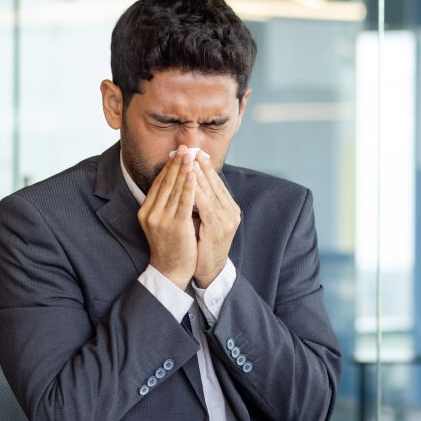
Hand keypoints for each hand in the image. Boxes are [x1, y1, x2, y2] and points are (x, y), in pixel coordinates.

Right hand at [137, 147, 197, 289]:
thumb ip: (165, 205)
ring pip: (175, 189)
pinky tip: (194, 175)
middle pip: (165, 183)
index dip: (169, 167)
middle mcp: (151, 213)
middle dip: (176, 164)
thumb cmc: (170, 246)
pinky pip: (183, 202)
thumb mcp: (161, 222)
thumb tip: (174, 184)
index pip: (158, 183)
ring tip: (191, 155)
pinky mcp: (175, 225)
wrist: (170, 270)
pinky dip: (189, 187)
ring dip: (184, 170)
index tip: (178, 154)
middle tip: (185, 147)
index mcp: (146, 210)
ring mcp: (161, 219)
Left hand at [192, 153, 240, 287]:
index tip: (196, 153)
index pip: (217, 183)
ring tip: (189, 160)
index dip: (206, 167)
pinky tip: (189, 181)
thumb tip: (192, 182)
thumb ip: (204, 203)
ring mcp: (226, 220)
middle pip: (215, 184)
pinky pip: (205, 205)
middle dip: (201, 166)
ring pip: (210, 192)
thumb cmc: (204, 245)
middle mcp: (231, 212)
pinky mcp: (218, 228)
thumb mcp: (206, 220)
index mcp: (230, 208)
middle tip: (192, 150)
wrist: (209, 270)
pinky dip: (197, 192)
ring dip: (198, 175)